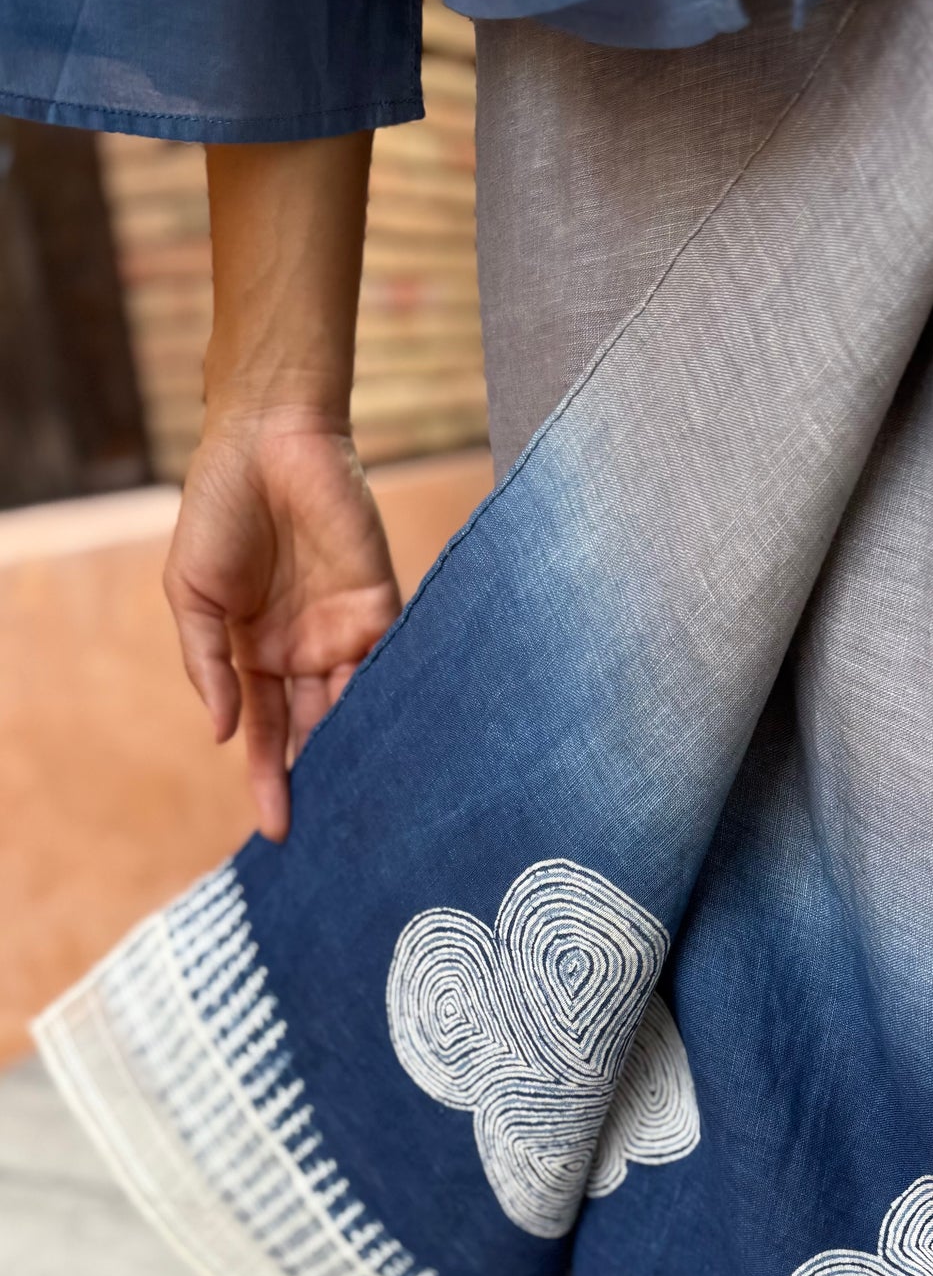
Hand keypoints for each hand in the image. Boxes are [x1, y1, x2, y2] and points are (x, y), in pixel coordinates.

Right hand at [163, 409, 401, 842]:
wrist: (268, 439)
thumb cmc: (219, 511)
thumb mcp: (193, 595)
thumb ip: (208, 665)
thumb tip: (223, 735)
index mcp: (255, 655)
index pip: (268, 734)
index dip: (270, 781)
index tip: (277, 832)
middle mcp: (304, 653)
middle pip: (319, 733)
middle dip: (325, 781)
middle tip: (338, 836)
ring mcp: (344, 632)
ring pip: (358, 709)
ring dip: (362, 754)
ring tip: (371, 806)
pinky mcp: (382, 605)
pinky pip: (391, 665)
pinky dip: (393, 704)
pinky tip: (397, 746)